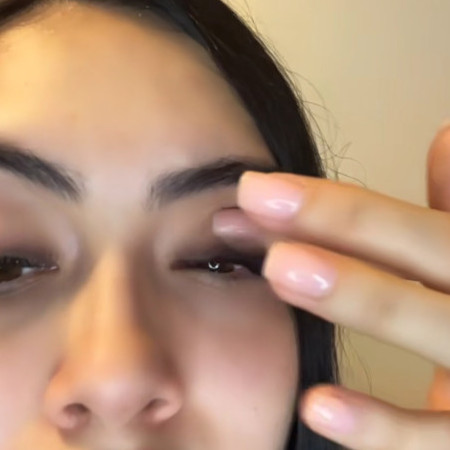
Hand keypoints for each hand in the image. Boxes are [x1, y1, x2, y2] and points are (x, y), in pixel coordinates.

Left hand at [213, 125, 449, 448]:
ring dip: (359, 295)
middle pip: (427, 250)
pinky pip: (434, 440)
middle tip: (257, 198)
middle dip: (342, 221)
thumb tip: (444, 137)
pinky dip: (382, 426)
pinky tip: (315, 404)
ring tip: (279, 268)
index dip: (336, 205)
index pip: (407, 225)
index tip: (256, 189)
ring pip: (435, 327)